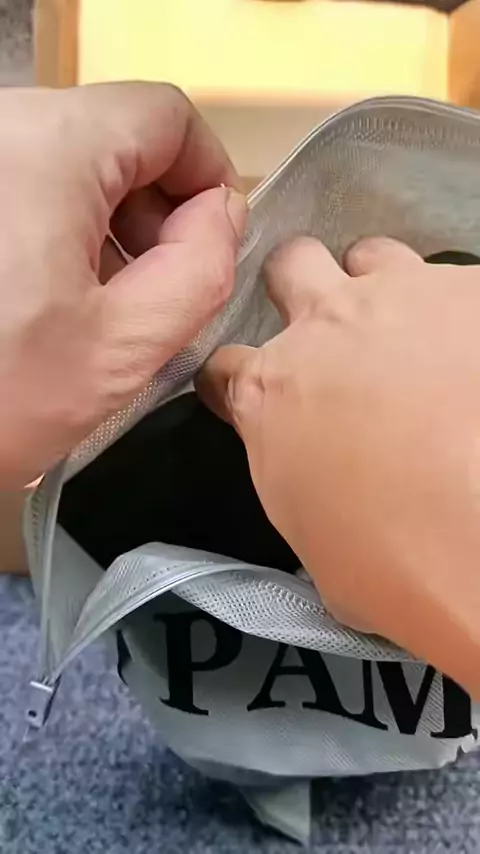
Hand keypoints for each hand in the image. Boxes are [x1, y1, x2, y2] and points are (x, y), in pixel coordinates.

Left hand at [0, 82, 245, 487]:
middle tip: (161, 290)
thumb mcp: (122, 347)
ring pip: (70, 162)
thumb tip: (220, 216)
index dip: (207, 177)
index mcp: (47, 151)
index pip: (165, 117)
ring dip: (106, 224)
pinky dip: (58, 227)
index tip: (212, 240)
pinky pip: (26, 183)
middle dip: (156, 210)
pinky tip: (54, 295)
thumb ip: (201, 269)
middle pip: (115, 137)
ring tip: (104, 304)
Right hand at [197, 236, 479, 695]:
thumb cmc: (386, 559)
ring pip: (373, 254)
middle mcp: (326, 325)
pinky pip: (458, 284)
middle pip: (292, 265)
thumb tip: (313, 464)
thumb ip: (295, 468)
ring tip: (413, 330)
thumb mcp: (307, 529)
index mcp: (271, 390)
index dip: (237, 381)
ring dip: (381, 287)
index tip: (253, 394)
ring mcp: (403, 298)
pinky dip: (460, 314)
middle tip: (333, 330)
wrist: (478, 539)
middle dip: (300, 289)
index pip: (225, 366)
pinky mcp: (475, 293)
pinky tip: (472, 358)